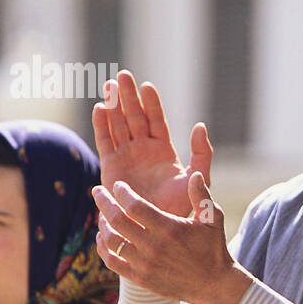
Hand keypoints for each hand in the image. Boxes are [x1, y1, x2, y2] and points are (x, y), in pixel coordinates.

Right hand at [92, 70, 212, 217]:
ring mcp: (126, 157)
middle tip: (123, 75)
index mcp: (163, 150)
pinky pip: (105, 142)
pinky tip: (100, 108)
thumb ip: (202, 153)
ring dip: (113, 105)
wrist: (156, 227)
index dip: (152, 104)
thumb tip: (199, 125)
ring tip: (110, 85)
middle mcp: (143, 150)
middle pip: (134, 117)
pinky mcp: (110, 167)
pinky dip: (101, 125)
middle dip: (129, 97)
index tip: (147, 86)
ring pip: (118, 125)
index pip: (156, 121)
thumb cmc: (180, 206)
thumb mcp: (197, 178)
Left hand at [93, 171, 252, 303]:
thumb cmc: (213, 248)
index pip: (135, 206)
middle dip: (104, 202)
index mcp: (170, 228)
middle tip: (98, 192)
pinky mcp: (141, 278)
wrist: (213, 285)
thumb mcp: (213, 219)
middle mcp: (154, 246)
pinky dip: (103, 248)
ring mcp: (145, 264)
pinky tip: (103, 237)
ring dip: (103, 224)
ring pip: (112, 240)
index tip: (118, 185)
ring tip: (103, 214)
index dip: (122, 193)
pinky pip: (112, 261)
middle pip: (117, 220)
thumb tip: (194, 175)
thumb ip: (201, 196)